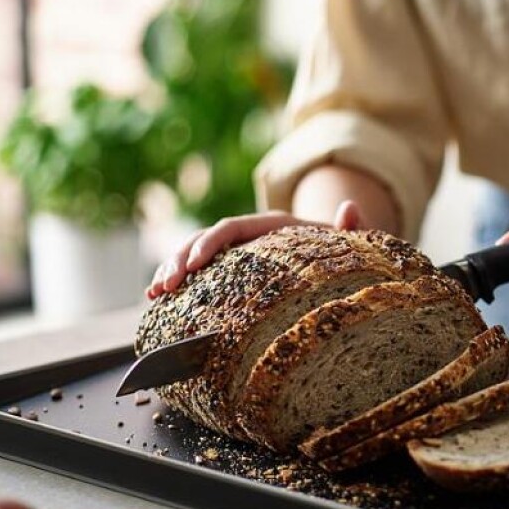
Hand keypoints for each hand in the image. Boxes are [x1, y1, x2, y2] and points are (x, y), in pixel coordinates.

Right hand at [146, 200, 362, 297]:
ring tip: (154, 294)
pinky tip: (156, 301)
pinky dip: (178, 282)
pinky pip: (199, 273)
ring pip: (196, 254)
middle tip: (165, 287)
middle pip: (206, 239)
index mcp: (273, 226)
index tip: (192, 266)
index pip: (233, 227)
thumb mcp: (353, 244)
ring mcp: (240, 254)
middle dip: (180, 259)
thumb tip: (350, 207)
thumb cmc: (347, 255)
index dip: (210, 244)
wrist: (341, 262)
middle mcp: (252, 236)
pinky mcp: (234, 272)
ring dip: (171, 270)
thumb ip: (354, 228)